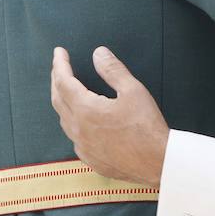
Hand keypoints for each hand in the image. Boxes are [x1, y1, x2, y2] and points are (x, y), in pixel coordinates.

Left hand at [50, 46, 167, 186]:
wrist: (158, 163)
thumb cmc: (147, 127)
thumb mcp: (133, 91)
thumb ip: (112, 70)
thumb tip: (98, 53)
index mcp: (86, 110)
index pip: (63, 81)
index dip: (59, 65)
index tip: (59, 52)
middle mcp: (78, 130)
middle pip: (58, 100)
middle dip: (57, 80)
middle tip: (59, 67)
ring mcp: (83, 147)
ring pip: (64, 120)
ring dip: (63, 102)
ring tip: (67, 90)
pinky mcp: (91, 159)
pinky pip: (74, 138)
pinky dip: (73, 123)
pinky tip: (81, 121)